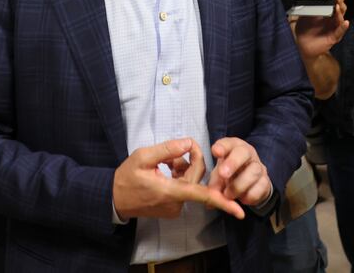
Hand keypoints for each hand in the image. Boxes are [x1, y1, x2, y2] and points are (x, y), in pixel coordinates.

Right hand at [113, 138, 244, 220]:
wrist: (114, 199)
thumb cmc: (126, 178)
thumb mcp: (142, 157)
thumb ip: (166, 149)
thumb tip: (188, 142)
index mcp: (170, 191)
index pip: (202, 195)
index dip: (222, 202)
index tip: (239, 211)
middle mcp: (176, 202)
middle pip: (197, 179)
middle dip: (192, 159)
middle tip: (180, 146)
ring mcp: (175, 207)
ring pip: (190, 183)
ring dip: (183, 168)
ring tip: (165, 160)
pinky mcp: (172, 208)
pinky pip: (184, 189)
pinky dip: (179, 176)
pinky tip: (165, 169)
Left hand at [208, 138, 270, 206]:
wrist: (249, 185)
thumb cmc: (230, 174)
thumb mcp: (219, 175)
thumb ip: (215, 181)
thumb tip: (208, 195)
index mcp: (234, 147)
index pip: (229, 143)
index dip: (222, 147)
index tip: (215, 152)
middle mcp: (248, 154)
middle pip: (243, 153)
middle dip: (232, 163)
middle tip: (223, 174)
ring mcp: (259, 167)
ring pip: (252, 172)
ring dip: (238, 186)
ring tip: (228, 194)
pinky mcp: (266, 182)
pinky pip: (260, 188)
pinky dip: (249, 195)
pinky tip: (242, 198)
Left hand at [294, 0, 349, 58]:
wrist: (302, 45)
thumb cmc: (305, 30)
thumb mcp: (305, 15)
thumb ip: (309, 7)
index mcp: (326, 12)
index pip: (334, 2)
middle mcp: (332, 19)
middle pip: (341, 8)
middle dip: (339, 1)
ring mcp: (334, 28)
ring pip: (341, 18)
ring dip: (340, 12)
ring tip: (337, 6)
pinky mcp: (334, 37)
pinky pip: (340, 31)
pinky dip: (343, 27)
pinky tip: (345, 23)